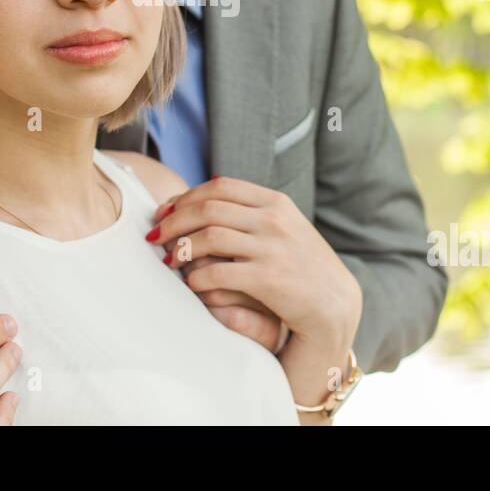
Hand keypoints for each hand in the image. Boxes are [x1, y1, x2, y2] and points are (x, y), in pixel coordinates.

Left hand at [149, 177, 362, 344]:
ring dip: (181, 247)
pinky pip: (217, 272)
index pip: (219, 187)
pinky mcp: (268, 278)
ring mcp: (272, 248)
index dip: (186, 197)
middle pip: (208, 208)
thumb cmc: (302, 266)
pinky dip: (196, 276)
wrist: (334, 304)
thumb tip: (211, 186)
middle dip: (175, 220)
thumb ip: (253, 209)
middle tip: (155, 234)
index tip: (166, 211)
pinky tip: (190, 283)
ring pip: (209, 237)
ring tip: (169, 259)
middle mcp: (274, 219)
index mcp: (275, 202)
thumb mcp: (285, 225)